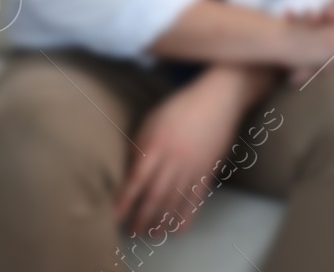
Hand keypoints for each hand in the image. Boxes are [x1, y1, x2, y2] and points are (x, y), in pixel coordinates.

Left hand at [114, 72, 245, 236]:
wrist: (219, 99)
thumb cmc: (180, 106)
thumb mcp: (152, 120)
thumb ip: (140, 146)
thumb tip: (129, 172)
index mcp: (157, 144)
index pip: (137, 179)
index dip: (125, 199)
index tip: (115, 216)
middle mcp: (175, 159)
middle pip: (156, 195)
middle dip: (142, 217)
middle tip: (133, 232)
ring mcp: (194, 166)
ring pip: (176, 199)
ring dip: (163, 220)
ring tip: (153, 234)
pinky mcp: (209, 169)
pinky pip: (197, 196)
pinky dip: (188, 214)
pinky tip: (179, 228)